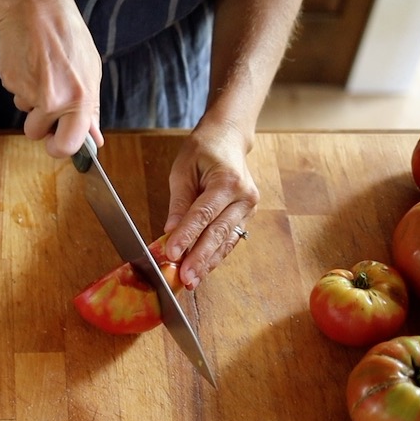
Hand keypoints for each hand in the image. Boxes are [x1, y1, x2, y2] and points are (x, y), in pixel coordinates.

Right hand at [0, 0, 102, 156]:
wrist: (36, 7)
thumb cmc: (66, 36)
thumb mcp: (89, 70)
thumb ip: (91, 108)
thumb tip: (95, 139)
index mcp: (81, 98)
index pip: (70, 145)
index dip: (61, 147)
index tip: (58, 141)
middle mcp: (57, 99)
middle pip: (39, 136)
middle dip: (40, 132)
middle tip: (43, 114)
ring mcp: (31, 92)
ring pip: (25, 114)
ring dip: (30, 101)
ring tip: (40, 73)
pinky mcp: (11, 82)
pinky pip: (16, 94)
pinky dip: (21, 83)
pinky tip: (29, 62)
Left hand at [161, 122, 259, 290]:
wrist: (228, 139)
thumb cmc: (203, 151)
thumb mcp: (182, 171)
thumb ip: (179, 203)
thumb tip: (171, 231)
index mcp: (228, 181)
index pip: (203, 215)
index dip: (187, 236)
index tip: (171, 254)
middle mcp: (244, 197)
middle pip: (218, 233)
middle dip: (200, 258)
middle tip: (185, 278)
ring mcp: (248, 208)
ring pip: (226, 241)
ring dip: (208, 263)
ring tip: (191, 281)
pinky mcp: (246, 217)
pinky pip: (229, 240)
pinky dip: (214, 256)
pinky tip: (202, 270)